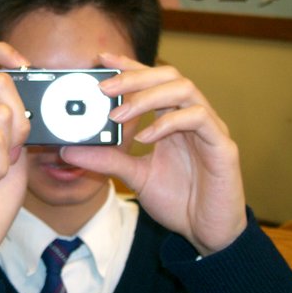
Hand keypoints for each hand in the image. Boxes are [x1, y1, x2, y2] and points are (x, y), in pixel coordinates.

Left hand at [61, 53, 246, 255]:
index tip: (102, 59)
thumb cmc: (179, 201)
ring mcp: (210, 128)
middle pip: (169, 75)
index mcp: (173, 119)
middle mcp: (192, 116)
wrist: (207, 233)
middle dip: (134, 76)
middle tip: (104, 88)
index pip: (152, 80)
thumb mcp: (134, 177)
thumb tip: (69, 150)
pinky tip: (147, 137)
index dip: (129, 65)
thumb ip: (106, 160)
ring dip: (147, 97)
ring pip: (184, 89)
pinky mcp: (223, 146)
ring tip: (119, 115)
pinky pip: (199, 118)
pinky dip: (169, 123)